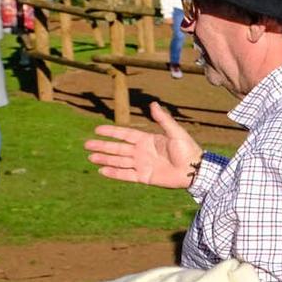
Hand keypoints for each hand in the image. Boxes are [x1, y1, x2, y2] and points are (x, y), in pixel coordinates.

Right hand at [85, 100, 202, 188]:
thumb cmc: (188, 149)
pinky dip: (113, 173)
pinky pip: (125, 175)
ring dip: (105, 159)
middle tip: (86, 144)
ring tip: (90, 157)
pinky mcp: (144, 177)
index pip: (125, 134)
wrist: (194, 170)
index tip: (97, 130)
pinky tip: (101, 170)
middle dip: (102, 146)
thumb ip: (163, 119)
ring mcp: (142, 165)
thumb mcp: (175, 132)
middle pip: (118, 148)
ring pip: (118, 161)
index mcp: (148, 140)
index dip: (112, 132)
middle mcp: (142, 152)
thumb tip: (153, 104)